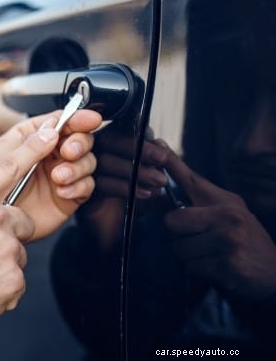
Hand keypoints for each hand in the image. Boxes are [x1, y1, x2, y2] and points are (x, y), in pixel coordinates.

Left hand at [0, 109, 101, 240]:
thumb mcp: (2, 159)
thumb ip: (28, 144)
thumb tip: (52, 130)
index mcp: (32, 138)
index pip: (59, 122)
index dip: (77, 118)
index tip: (90, 119)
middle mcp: (49, 154)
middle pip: (80, 139)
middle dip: (79, 143)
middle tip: (68, 152)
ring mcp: (61, 174)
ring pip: (87, 161)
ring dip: (77, 167)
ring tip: (58, 177)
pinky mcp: (69, 196)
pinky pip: (86, 186)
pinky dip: (78, 186)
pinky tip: (62, 191)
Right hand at [0, 122, 60, 327]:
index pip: (9, 165)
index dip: (33, 148)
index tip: (50, 133)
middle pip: (19, 218)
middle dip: (8, 231)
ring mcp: (7, 248)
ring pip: (17, 249)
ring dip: (2, 259)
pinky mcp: (16, 277)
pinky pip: (16, 276)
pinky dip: (2, 282)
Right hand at [74, 127, 169, 250]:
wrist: (114, 238)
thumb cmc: (132, 205)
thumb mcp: (149, 180)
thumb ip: (153, 161)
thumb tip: (161, 143)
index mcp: (107, 145)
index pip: (119, 130)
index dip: (140, 137)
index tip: (162, 151)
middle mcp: (90, 153)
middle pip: (108, 140)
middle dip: (137, 148)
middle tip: (162, 160)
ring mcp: (80, 171)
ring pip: (103, 160)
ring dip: (135, 170)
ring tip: (159, 182)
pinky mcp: (76, 191)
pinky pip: (98, 183)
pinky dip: (123, 187)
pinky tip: (144, 194)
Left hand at [160, 141, 275, 301]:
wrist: (274, 275)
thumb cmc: (245, 244)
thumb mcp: (229, 215)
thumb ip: (199, 203)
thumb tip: (162, 188)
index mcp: (225, 201)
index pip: (191, 179)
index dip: (170, 162)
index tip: (156, 145)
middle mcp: (227, 216)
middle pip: (171, 221)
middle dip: (178, 236)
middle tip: (199, 241)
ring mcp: (228, 240)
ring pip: (178, 248)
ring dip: (189, 257)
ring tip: (211, 256)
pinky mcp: (226, 265)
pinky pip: (191, 267)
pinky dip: (199, 272)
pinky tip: (218, 269)